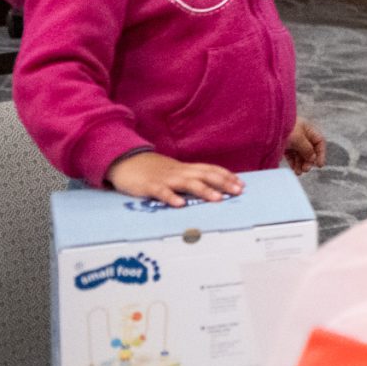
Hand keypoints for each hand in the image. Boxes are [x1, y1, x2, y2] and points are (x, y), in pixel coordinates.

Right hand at [106, 151, 242, 205]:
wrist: (124, 160)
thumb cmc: (151, 169)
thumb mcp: (174, 171)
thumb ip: (189, 177)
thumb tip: (210, 186)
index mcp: (185, 168)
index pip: (211, 169)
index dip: (227, 176)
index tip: (241, 184)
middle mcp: (179, 172)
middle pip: (205, 175)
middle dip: (223, 183)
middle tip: (238, 192)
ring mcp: (165, 178)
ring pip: (188, 183)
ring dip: (204, 190)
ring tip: (217, 199)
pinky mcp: (149, 186)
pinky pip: (161, 192)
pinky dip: (171, 197)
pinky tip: (180, 204)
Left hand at [286, 117, 326, 173]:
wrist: (265, 126)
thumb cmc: (285, 128)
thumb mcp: (299, 138)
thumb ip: (307, 149)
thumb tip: (313, 158)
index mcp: (308, 129)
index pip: (319, 142)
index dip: (320, 153)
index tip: (319, 165)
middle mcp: (302, 134)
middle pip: (309, 150)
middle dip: (308, 161)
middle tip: (305, 170)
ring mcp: (293, 140)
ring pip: (300, 154)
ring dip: (300, 163)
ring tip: (298, 172)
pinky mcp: (284, 144)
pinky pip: (291, 155)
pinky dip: (292, 162)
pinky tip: (292, 168)